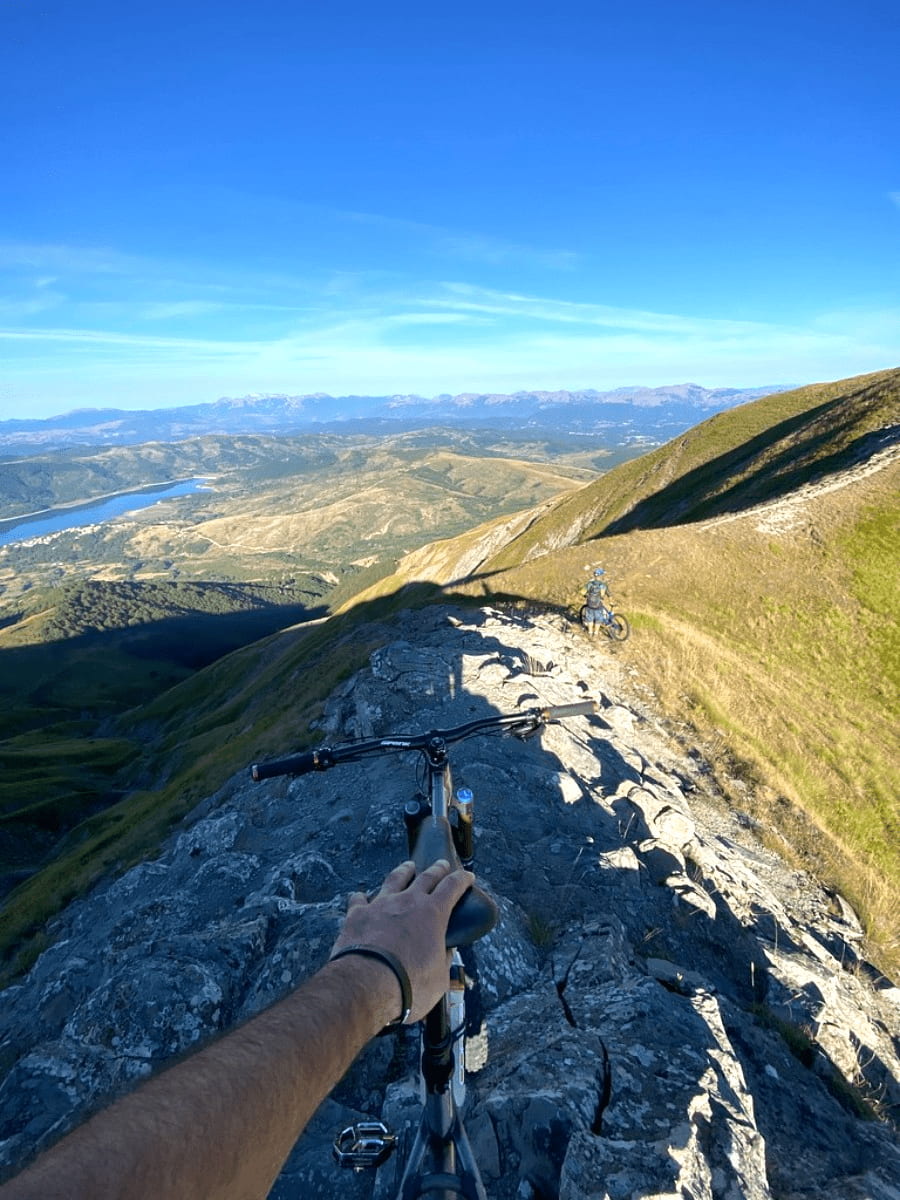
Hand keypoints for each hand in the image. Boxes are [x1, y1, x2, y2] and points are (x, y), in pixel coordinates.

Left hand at [330, 859, 472, 1021]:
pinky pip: (359, 899)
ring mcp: (381, 904)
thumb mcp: (439, 978)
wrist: (367, 983)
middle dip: (437, 869)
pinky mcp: (357, 914)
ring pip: (394, 879)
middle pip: (426, 877)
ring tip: (407, 866)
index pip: (452, 887)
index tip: (468, 875)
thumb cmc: (409, 984)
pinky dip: (362, 897)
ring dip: (403, 871)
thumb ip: (443, 960)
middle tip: (441, 864)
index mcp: (433, 913)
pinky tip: (360, 896)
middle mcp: (408, 901)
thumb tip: (445, 952)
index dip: (462, 879)